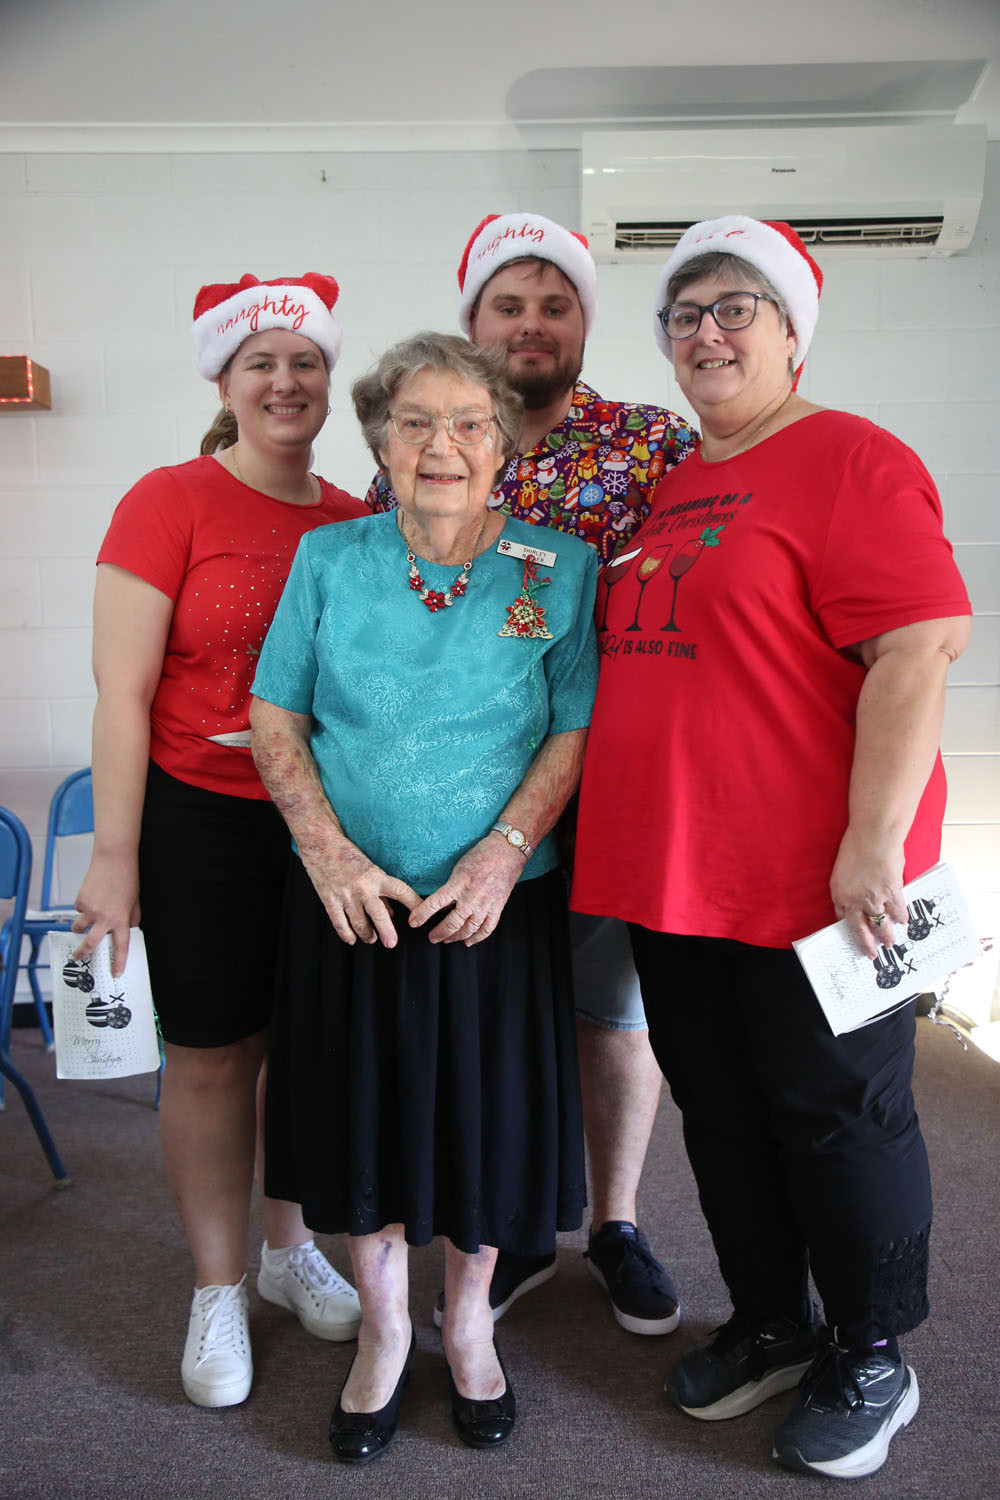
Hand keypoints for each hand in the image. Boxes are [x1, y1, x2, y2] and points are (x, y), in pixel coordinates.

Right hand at [71, 852, 140, 976]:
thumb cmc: (127, 878)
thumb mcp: (135, 902)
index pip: (121, 947)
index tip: (115, 973)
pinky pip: (79, 910)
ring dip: (79, 929)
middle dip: (82, 953)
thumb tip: (128, 931)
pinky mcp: (80, 901)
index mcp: (121, 920)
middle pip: (91, 944)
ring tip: (82, 925)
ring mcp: (90, 910)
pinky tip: (91, 895)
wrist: (114, 859)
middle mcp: (105, 918)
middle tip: (77, 958)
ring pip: (79, 928)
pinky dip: (83, 907)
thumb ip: (131, 919)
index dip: (118, 962)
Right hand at [299, 837, 418, 947]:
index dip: (413, 903)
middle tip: (391, 943)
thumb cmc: (347, 854)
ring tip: (371, 939)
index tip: (421, 916)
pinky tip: (351, 939)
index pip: (400, 891)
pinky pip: (339, 923)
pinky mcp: (330, 900)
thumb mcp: (370, 869)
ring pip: (359, 922)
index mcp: (376, 876)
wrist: (321, 844)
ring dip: (367, 934)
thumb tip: (392, 912)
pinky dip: (346, 934)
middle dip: (387, 931)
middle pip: (378, 914)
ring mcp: (345, 895)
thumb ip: (381, 892)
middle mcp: (362, 887)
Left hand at [410, 837, 523, 945]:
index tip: (413, 922)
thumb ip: (450, 888)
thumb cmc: (482, 855)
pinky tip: (469, 941)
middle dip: (439, 933)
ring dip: (456, 937)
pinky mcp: (497, 908)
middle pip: (452, 923)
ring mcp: (485, 904)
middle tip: (432, 938)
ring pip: (468, 929)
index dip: (422, 915)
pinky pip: (487, 929)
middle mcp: (471, 897)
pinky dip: (477, 938)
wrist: (506, 852)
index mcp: (459, 884)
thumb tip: (440, 905)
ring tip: (447, 940)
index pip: (435, 903)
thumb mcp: (459, 868)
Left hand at [830, 826, 907, 958]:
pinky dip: (901, 917)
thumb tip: (861, 896)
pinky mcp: (892, 894)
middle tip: (871, 955)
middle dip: (866, 944)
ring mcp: (873, 900)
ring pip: (881, 926)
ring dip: (887, 936)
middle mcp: (854, 901)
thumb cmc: (857, 845)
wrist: (874, 835)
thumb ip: (852, 886)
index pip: (842, 918)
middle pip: (860, 930)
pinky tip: (904, 922)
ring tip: (890, 943)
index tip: (855, 936)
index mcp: (839, 893)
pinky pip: (898, 912)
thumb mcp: (845, 868)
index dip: (851, 929)